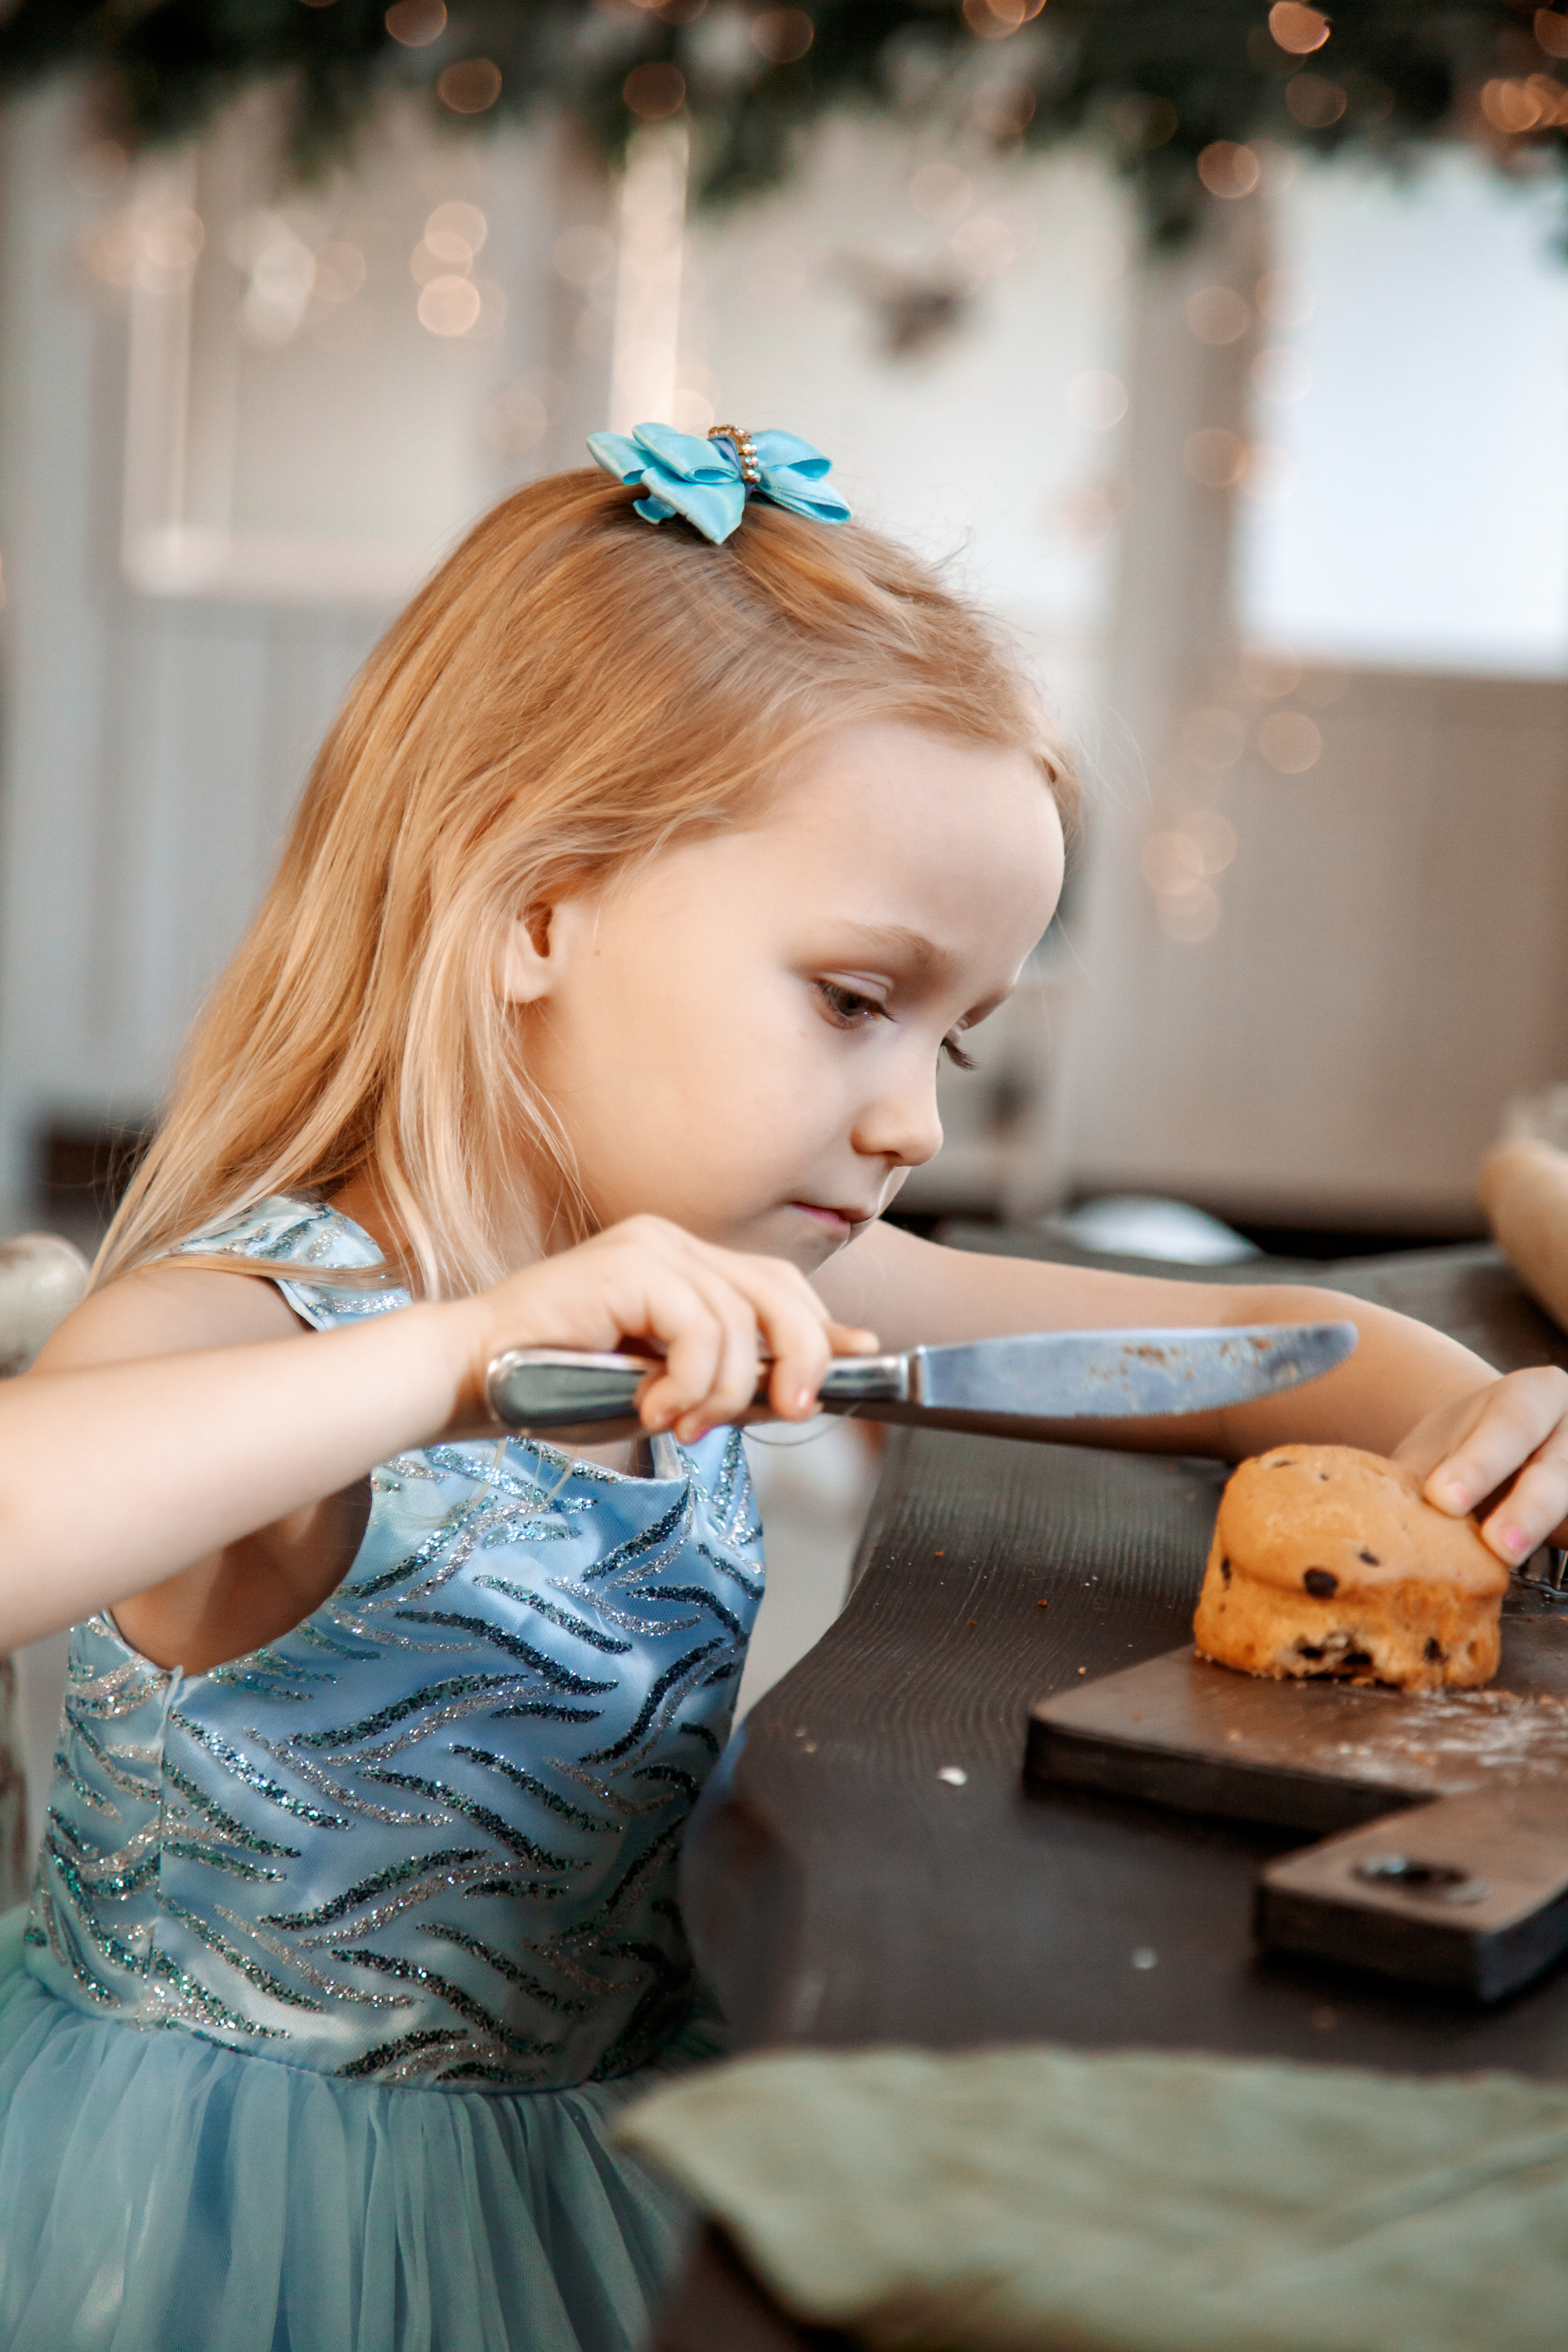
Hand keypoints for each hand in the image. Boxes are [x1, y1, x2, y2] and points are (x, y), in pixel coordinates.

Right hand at [452, 1214, 877, 1444]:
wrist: (470, 1376)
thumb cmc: (553, 1384)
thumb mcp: (665, 1391)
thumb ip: (730, 1381)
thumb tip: (803, 1388)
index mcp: (679, 1263)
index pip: (776, 1284)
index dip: (824, 1323)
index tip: (863, 1355)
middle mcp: (671, 1243)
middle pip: (779, 1290)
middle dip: (801, 1355)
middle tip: (788, 1411)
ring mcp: (650, 1247)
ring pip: (741, 1321)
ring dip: (721, 1391)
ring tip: (677, 1424)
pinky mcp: (629, 1265)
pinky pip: (701, 1327)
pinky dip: (691, 1380)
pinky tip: (654, 1407)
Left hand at [1392, 1366, 1567, 1563]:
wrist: (1500, 1448)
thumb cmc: (1465, 1445)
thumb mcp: (1442, 1446)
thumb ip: (1416, 1475)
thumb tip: (1366, 1513)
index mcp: (1535, 1394)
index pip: (1509, 1425)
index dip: (1478, 1464)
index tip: (1442, 1498)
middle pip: (1557, 1470)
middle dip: (1527, 1510)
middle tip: (1497, 1546)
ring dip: (1545, 1530)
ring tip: (1514, 1563)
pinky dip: (1563, 1544)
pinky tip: (1544, 1561)